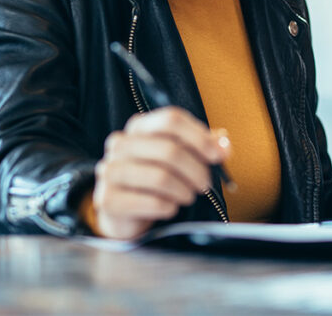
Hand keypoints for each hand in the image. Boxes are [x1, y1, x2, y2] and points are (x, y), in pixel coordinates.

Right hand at [85, 107, 229, 239]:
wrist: (124, 212)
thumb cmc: (156, 178)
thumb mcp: (179, 156)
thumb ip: (203, 146)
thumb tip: (224, 146)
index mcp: (138, 126)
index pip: (171, 119)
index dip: (199, 137)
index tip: (218, 155)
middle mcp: (120, 143)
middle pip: (170, 150)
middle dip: (196, 170)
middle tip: (205, 184)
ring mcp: (110, 170)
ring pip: (161, 177)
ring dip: (184, 190)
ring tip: (188, 196)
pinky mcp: (107, 199)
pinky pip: (150, 202)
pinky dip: (168, 207)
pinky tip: (170, 207)